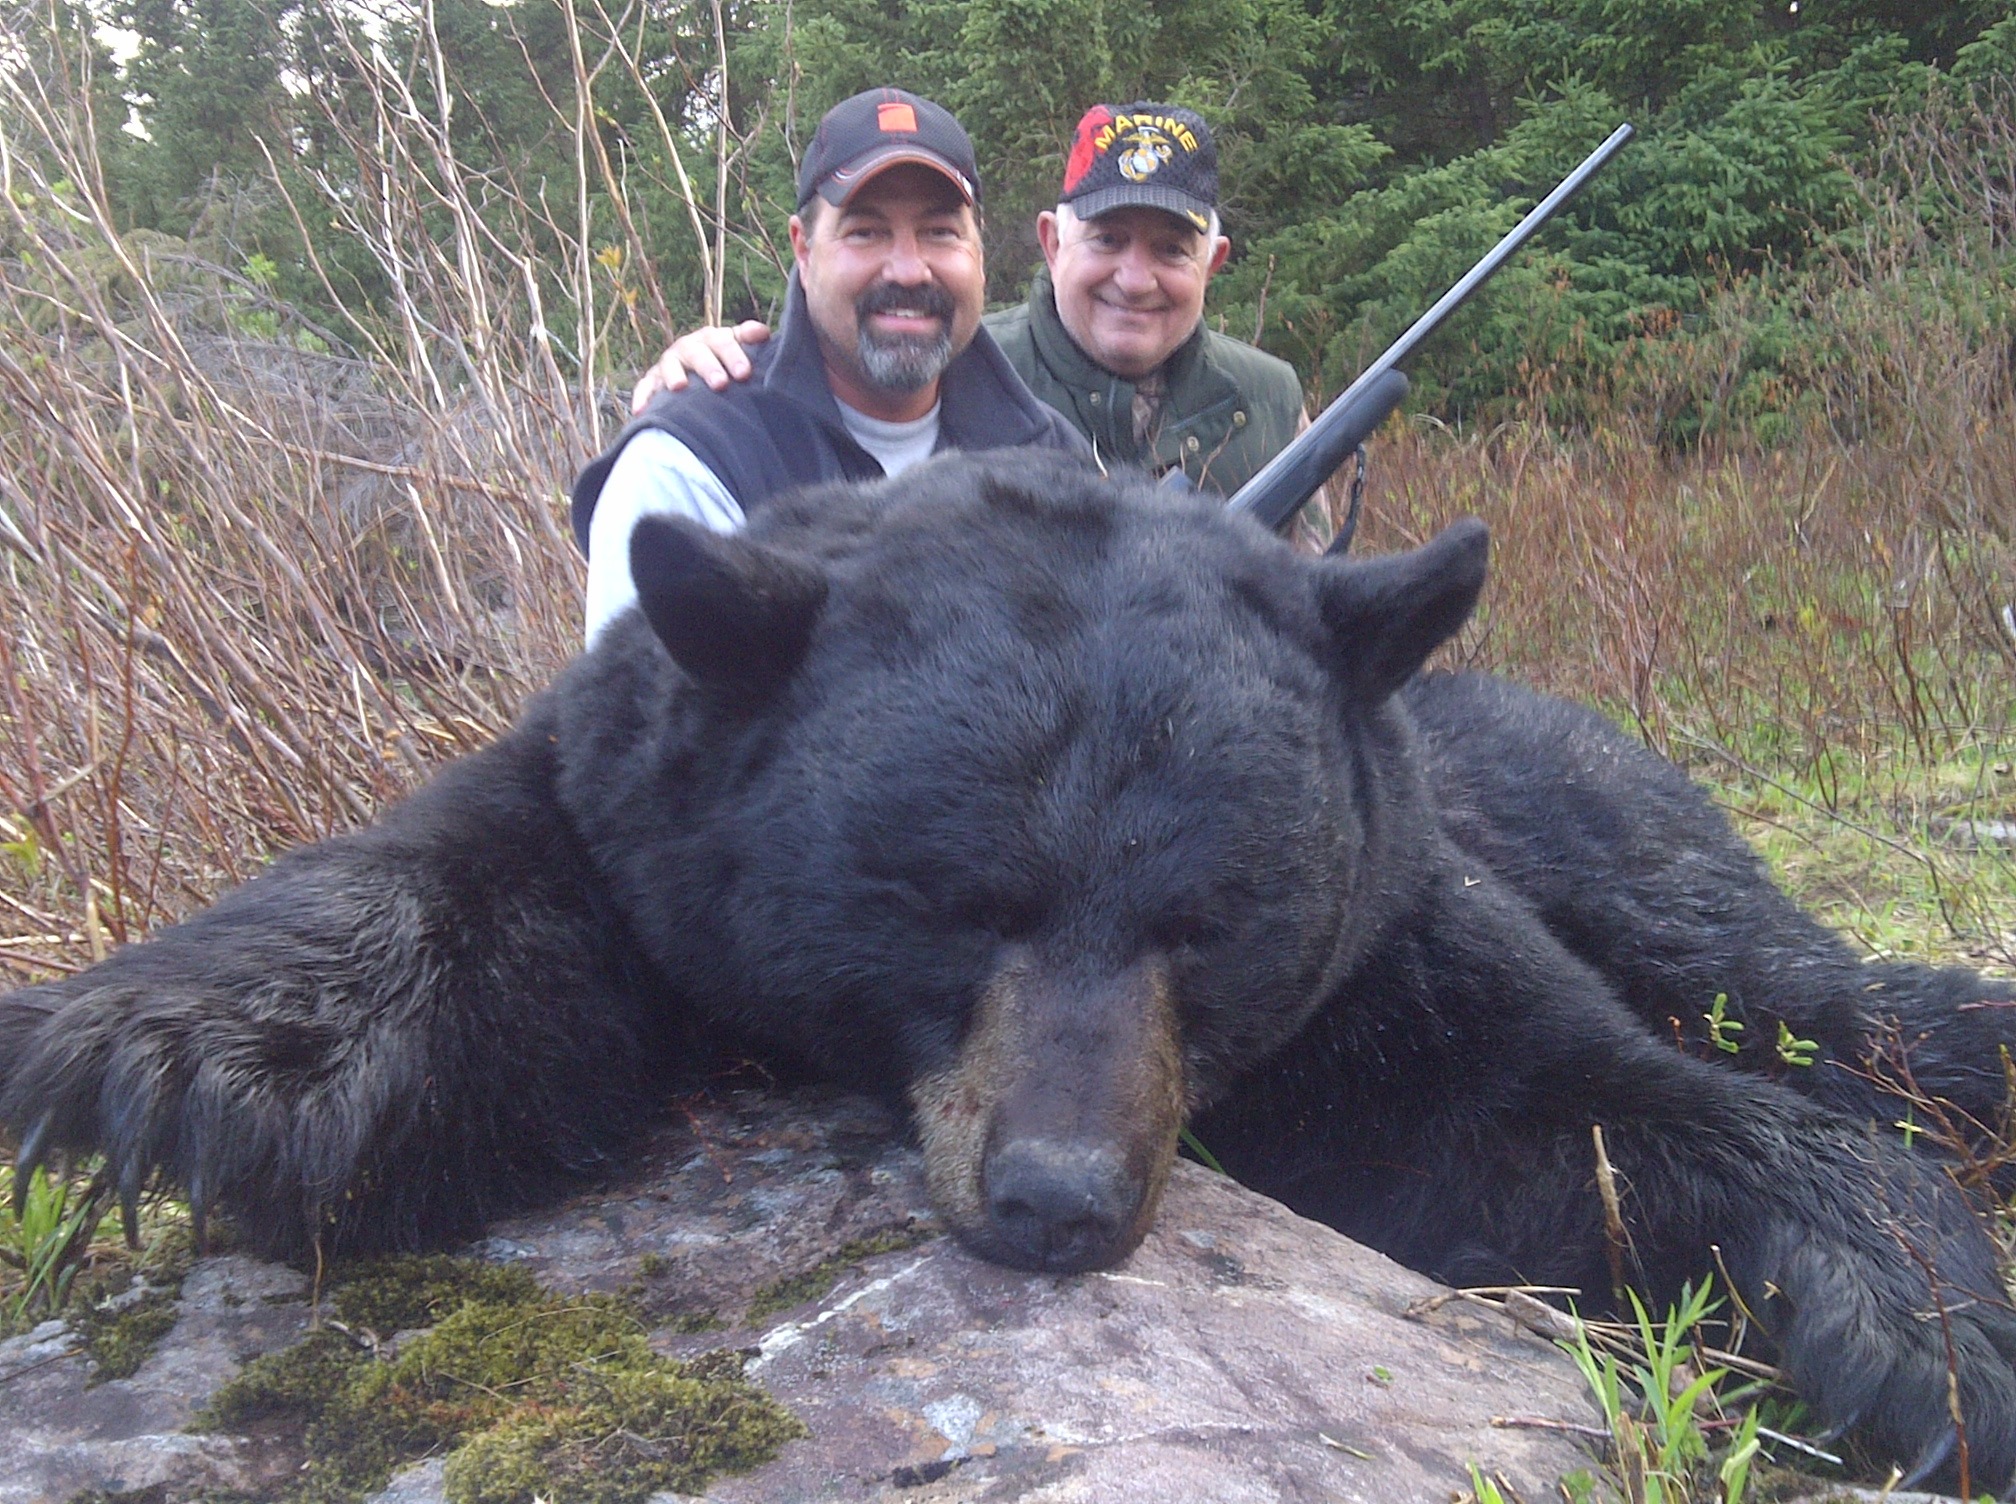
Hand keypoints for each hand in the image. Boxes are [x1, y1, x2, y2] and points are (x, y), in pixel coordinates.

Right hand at [630, 320, 772, 410]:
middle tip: (720, 384)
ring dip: (674, 376)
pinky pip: (646, 388)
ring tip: (679, 388)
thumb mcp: (736, 346)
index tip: (744, 374)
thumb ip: (747, 337)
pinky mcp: (653, 381)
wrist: (696, 370)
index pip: (723, 342)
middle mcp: (689, 348)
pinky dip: (643, 397)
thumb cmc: (723, 360)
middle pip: (697, 353)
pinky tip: (641, 411)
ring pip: (669, 366)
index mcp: (712, 339)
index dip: (733, 355)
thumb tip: (763, 332)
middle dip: (708, 367)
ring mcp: (669, 364)